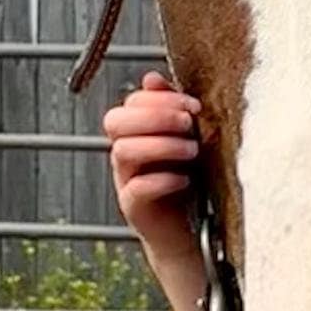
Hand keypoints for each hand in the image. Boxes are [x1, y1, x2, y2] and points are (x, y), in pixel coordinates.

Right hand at [102, 69, 202, 275]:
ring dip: (160, 146)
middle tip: (189, 123)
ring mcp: (126, 180)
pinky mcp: (134, 208)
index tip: (194, 105)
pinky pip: (135, 189)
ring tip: (192, 150)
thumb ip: (174, 110)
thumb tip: (151, 78)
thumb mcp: (188, 139)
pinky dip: (161, 180)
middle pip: (116, 121)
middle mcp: (126, 154)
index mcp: (137, 133)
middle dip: (154, 116)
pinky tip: (184, 179)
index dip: (159, 99)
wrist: (193, 232)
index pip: (131, 103)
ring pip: (122, 151)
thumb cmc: (193, 179)